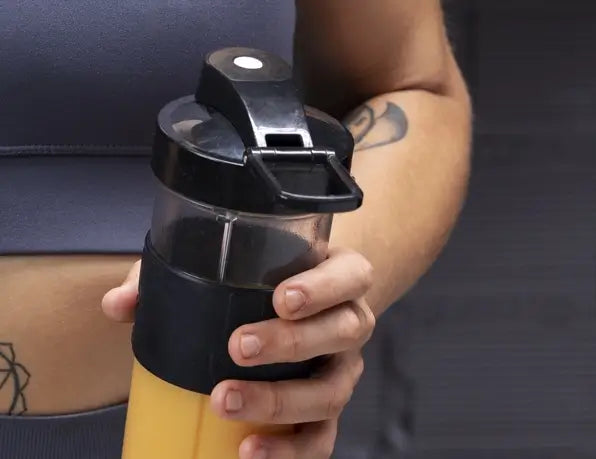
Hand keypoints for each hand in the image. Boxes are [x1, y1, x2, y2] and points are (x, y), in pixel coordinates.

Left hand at [102, 247, 375, 458]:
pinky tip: (248, 449)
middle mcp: (350, 323)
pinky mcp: (328, 411)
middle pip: (342, 332)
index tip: (282, 298)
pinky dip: (288, 449)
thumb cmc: (263, 280)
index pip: (351, 276)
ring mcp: (343, 369)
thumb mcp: (231, 264)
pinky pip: (321, 437)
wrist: (303, 307)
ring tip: (225, 401)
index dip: (323, 287)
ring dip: (281, 400)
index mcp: (339, 277)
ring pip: (332, 390)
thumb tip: (120, 304)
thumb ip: (175, 275)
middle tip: (237, 347)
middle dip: (291, 342)